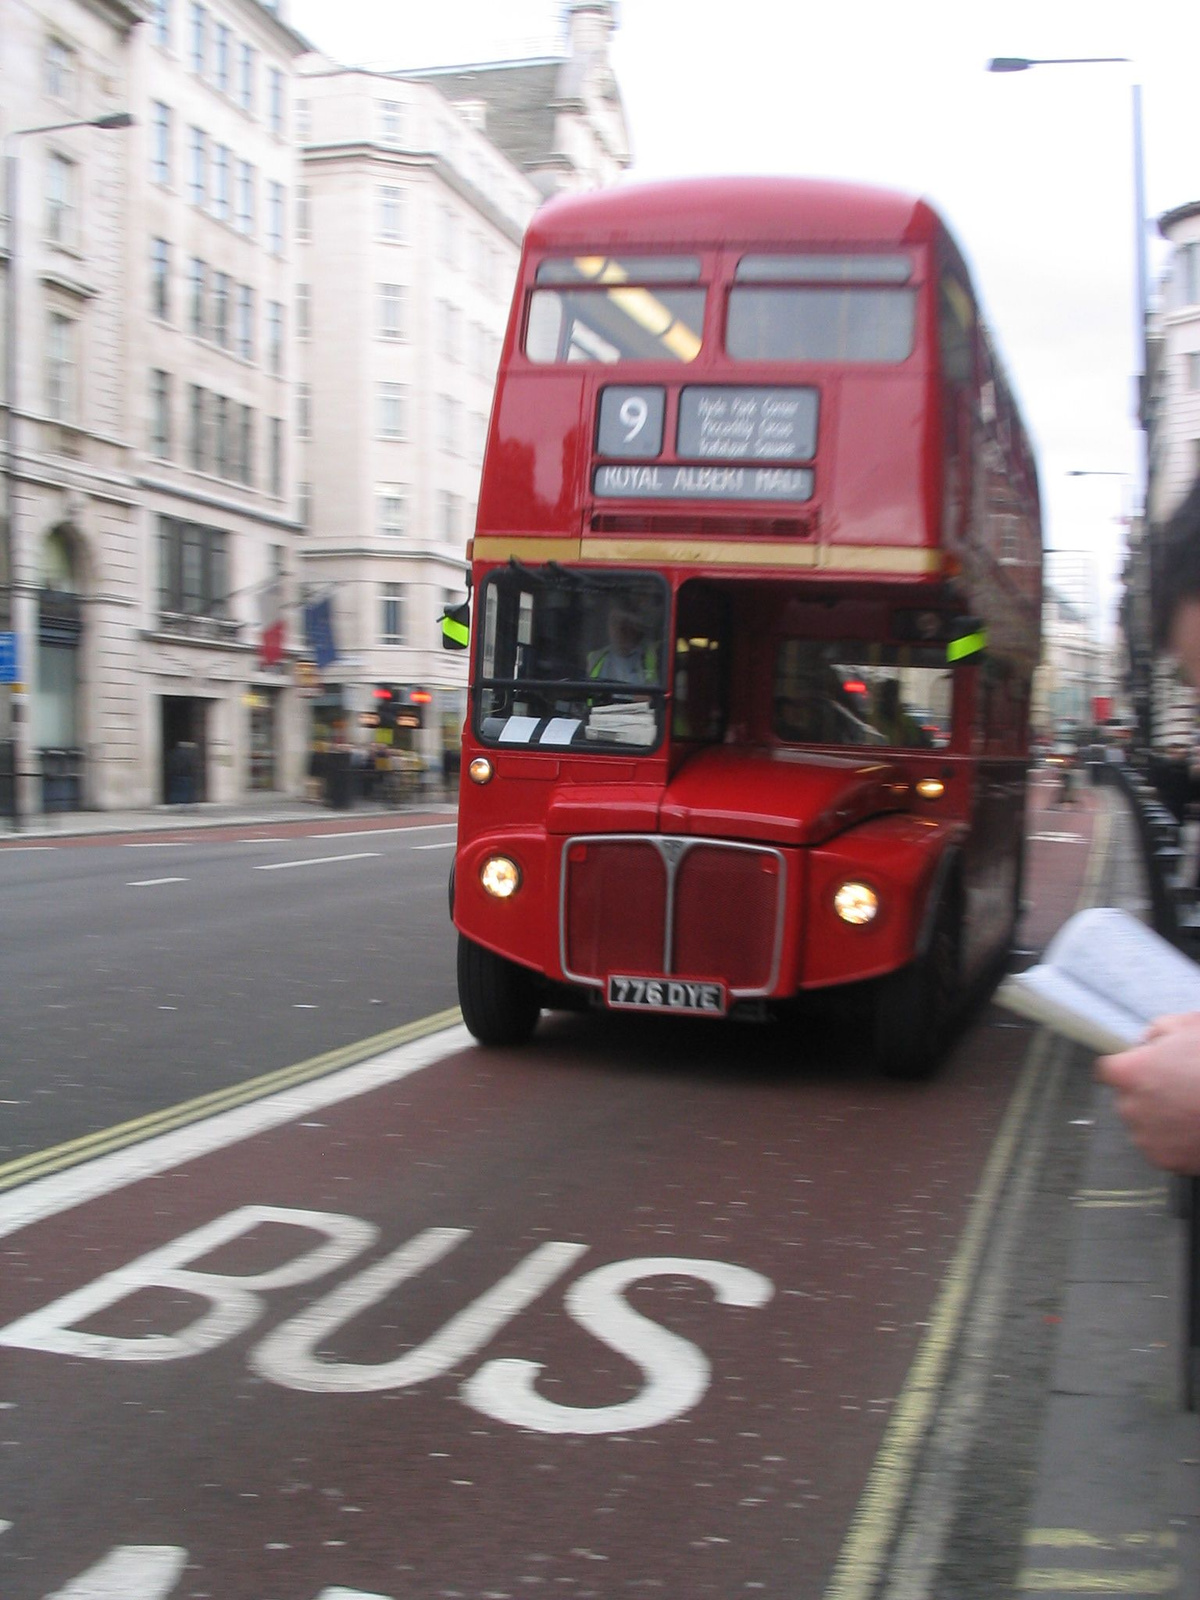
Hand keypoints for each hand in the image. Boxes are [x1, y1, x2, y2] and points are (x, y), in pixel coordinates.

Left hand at [1097, 1013, 1199, 1172]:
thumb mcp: (1189, 1026)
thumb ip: (1159, 1031)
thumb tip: (1149, 1041)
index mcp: (1129, 1072)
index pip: (1108, 1069)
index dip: (1128, 1066)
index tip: (1143, 1067)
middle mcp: (1130, 1107)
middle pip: (1127, 1098)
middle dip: (1146, 1092)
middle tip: (1178, 1086)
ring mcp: (1147, 1137)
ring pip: (1144, 1124)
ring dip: (1160, 1117)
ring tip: (1191, 1108)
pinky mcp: (1164, 1161)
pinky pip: (1161, 1147)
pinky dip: (1174, 1140)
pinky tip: (1195, 1127)